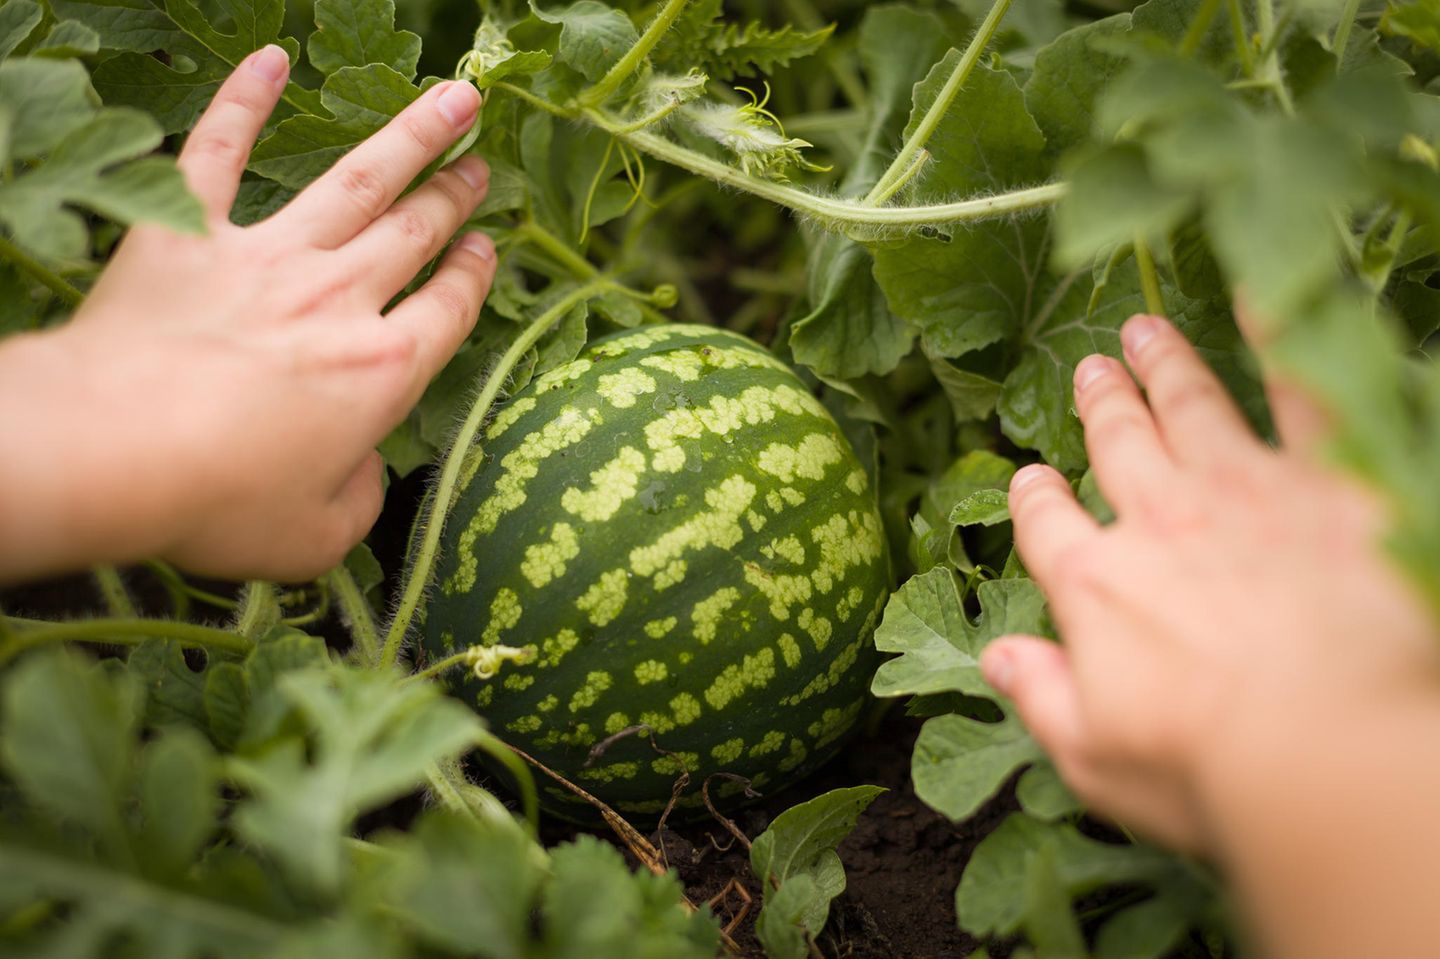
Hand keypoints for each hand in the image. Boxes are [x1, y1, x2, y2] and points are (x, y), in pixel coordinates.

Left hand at [27, 46, 494, 580]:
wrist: (113, 450)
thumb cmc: (219, 502)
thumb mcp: (317, 536)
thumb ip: (359, 499)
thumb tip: (361, 468)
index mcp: (381, 373)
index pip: (448, 310)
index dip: (473, 276)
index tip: (486, 247)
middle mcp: (338, 301)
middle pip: (414, 234)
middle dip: (454, 194)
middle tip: (481, 163)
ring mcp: (267, 258)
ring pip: (356, 182)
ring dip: (409, 137)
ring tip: (450, 99)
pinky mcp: (190, 233)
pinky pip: (220, 153)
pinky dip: (244, 101)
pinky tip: (271, 60)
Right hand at [980, 313, 1439, 852]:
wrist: (1328, 746)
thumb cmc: (1211, 769)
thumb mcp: (1095, 757)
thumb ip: (1042, 697)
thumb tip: (997, 656)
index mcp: (1096, 585)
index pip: (1047, 528)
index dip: (1034, 501)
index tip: (1030, 480)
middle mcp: (1157, 521)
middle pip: (1116, 447)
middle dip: (1100, 406)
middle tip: (1090, 371)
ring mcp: (1239, 490)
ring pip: (1187, 407)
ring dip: (1162, 365)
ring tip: (1142, 331)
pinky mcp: (1326, 480)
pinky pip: (1300, 393)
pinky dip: (1279, 338)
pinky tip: (1259, 297)